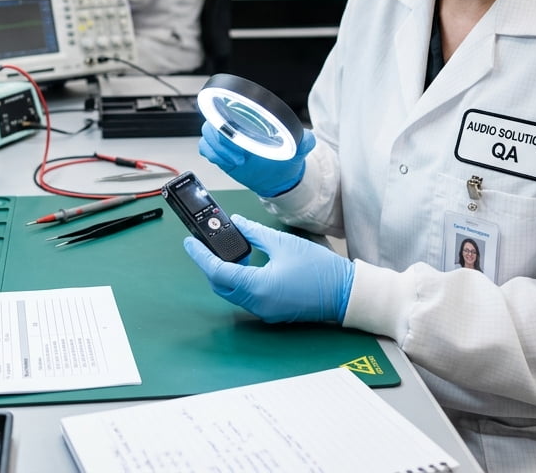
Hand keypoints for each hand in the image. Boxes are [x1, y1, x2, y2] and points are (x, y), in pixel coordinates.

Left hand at [183, 215, 352, 323]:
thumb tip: (237, 223)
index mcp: (257, 287)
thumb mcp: (283, 243)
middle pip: (221, 284)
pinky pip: (247, 296)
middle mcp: (256, 303)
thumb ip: (255, 233)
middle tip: (208, 243)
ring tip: (231, 250)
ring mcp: (264, 311)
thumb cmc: (319, 270)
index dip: (200, 256)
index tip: (190, 243)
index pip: (217, 272)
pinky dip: (241, 280)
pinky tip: (247, 265)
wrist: (346, 293)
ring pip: (233, 292)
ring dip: (227, 272)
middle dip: (211, 264)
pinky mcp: (272, 312)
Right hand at [198, 122, 314, 196]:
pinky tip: (227, 162)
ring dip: (217, 149)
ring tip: (237, 160)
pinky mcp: (221, 153)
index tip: (235, 134)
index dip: (225, 119)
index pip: (228, 109)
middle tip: (237, 154)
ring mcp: (226, 140)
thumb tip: (307, 137)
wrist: (278, 178)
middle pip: (212, 122)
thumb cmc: (285, 158)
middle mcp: (235, 126)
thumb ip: (304, 141)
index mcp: (250, 120)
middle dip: (220, 138)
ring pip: (207, 135)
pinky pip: (205, 149)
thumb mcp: (297, 148)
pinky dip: (212, 155)